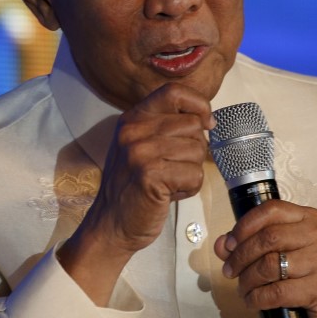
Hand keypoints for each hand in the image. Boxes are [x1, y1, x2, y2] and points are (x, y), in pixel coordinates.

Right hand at [58, 82, 213, 303]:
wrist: (110, 225)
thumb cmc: (133, 187)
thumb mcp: (141, 145)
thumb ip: (166, 127)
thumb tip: (207, 119)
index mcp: (133, 118)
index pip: (174, 92)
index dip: (198, 104)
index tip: (206, 122)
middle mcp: (134, 130)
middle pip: (193, 125)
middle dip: (195, 149)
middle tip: (174, 167)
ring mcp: (140, 152)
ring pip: (197, 150)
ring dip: (191, 171)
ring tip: (169, 181)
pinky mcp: (149, 175)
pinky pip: (194, 174)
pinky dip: (189, 188)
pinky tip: (169, 193)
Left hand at [214, 200, 316, 317]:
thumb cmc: (305, 273)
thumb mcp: (281, 251)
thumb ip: (250, 244)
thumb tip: (222, 245)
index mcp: (309, 217)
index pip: (271, 210)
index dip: (244, 225)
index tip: (229, 243)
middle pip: (268, 238)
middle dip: (241, 256)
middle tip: (229, 270)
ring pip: (270, 265)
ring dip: (247, 280)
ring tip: (242, 287)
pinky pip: (277, 291)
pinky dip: (257, 298)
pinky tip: (252, 300)